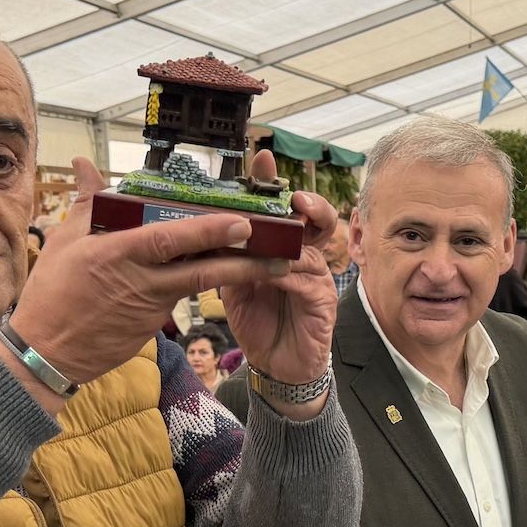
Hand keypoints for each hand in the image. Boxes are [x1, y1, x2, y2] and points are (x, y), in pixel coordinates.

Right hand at [4, 157, 302, 405]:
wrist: (47, 353)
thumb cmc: (52, 293)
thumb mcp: (65, 242)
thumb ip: (87, 202)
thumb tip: (87, 164)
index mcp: (120, 254)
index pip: (173, 239)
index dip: (210, 231)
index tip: (242, 222)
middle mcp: (143, 281)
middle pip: (203, 270)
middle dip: (246, 263)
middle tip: (282, 253)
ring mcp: (152, 307)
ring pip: (198, 285)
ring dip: (234, 275)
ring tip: (269, 265)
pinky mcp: (153, 326)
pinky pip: (178, 299)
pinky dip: (196, 286)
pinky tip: (218, 274)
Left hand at [217, 151, 337, 389]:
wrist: (276, 367)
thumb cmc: (260, 323)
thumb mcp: (236, 285)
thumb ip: (228, 259)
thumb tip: (204, 233)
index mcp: (285, 248)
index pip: (283, 209)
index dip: (274, 184)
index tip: (262, 159)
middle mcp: (304, 258)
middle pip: (317, 219)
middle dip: (307, 203)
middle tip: (292, 197)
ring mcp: (316, 279)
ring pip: (309, 249)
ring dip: (290, 241)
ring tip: (274, 232)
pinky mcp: (322, 303)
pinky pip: (306, 282)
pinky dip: (288, 274)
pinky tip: (275, 270)